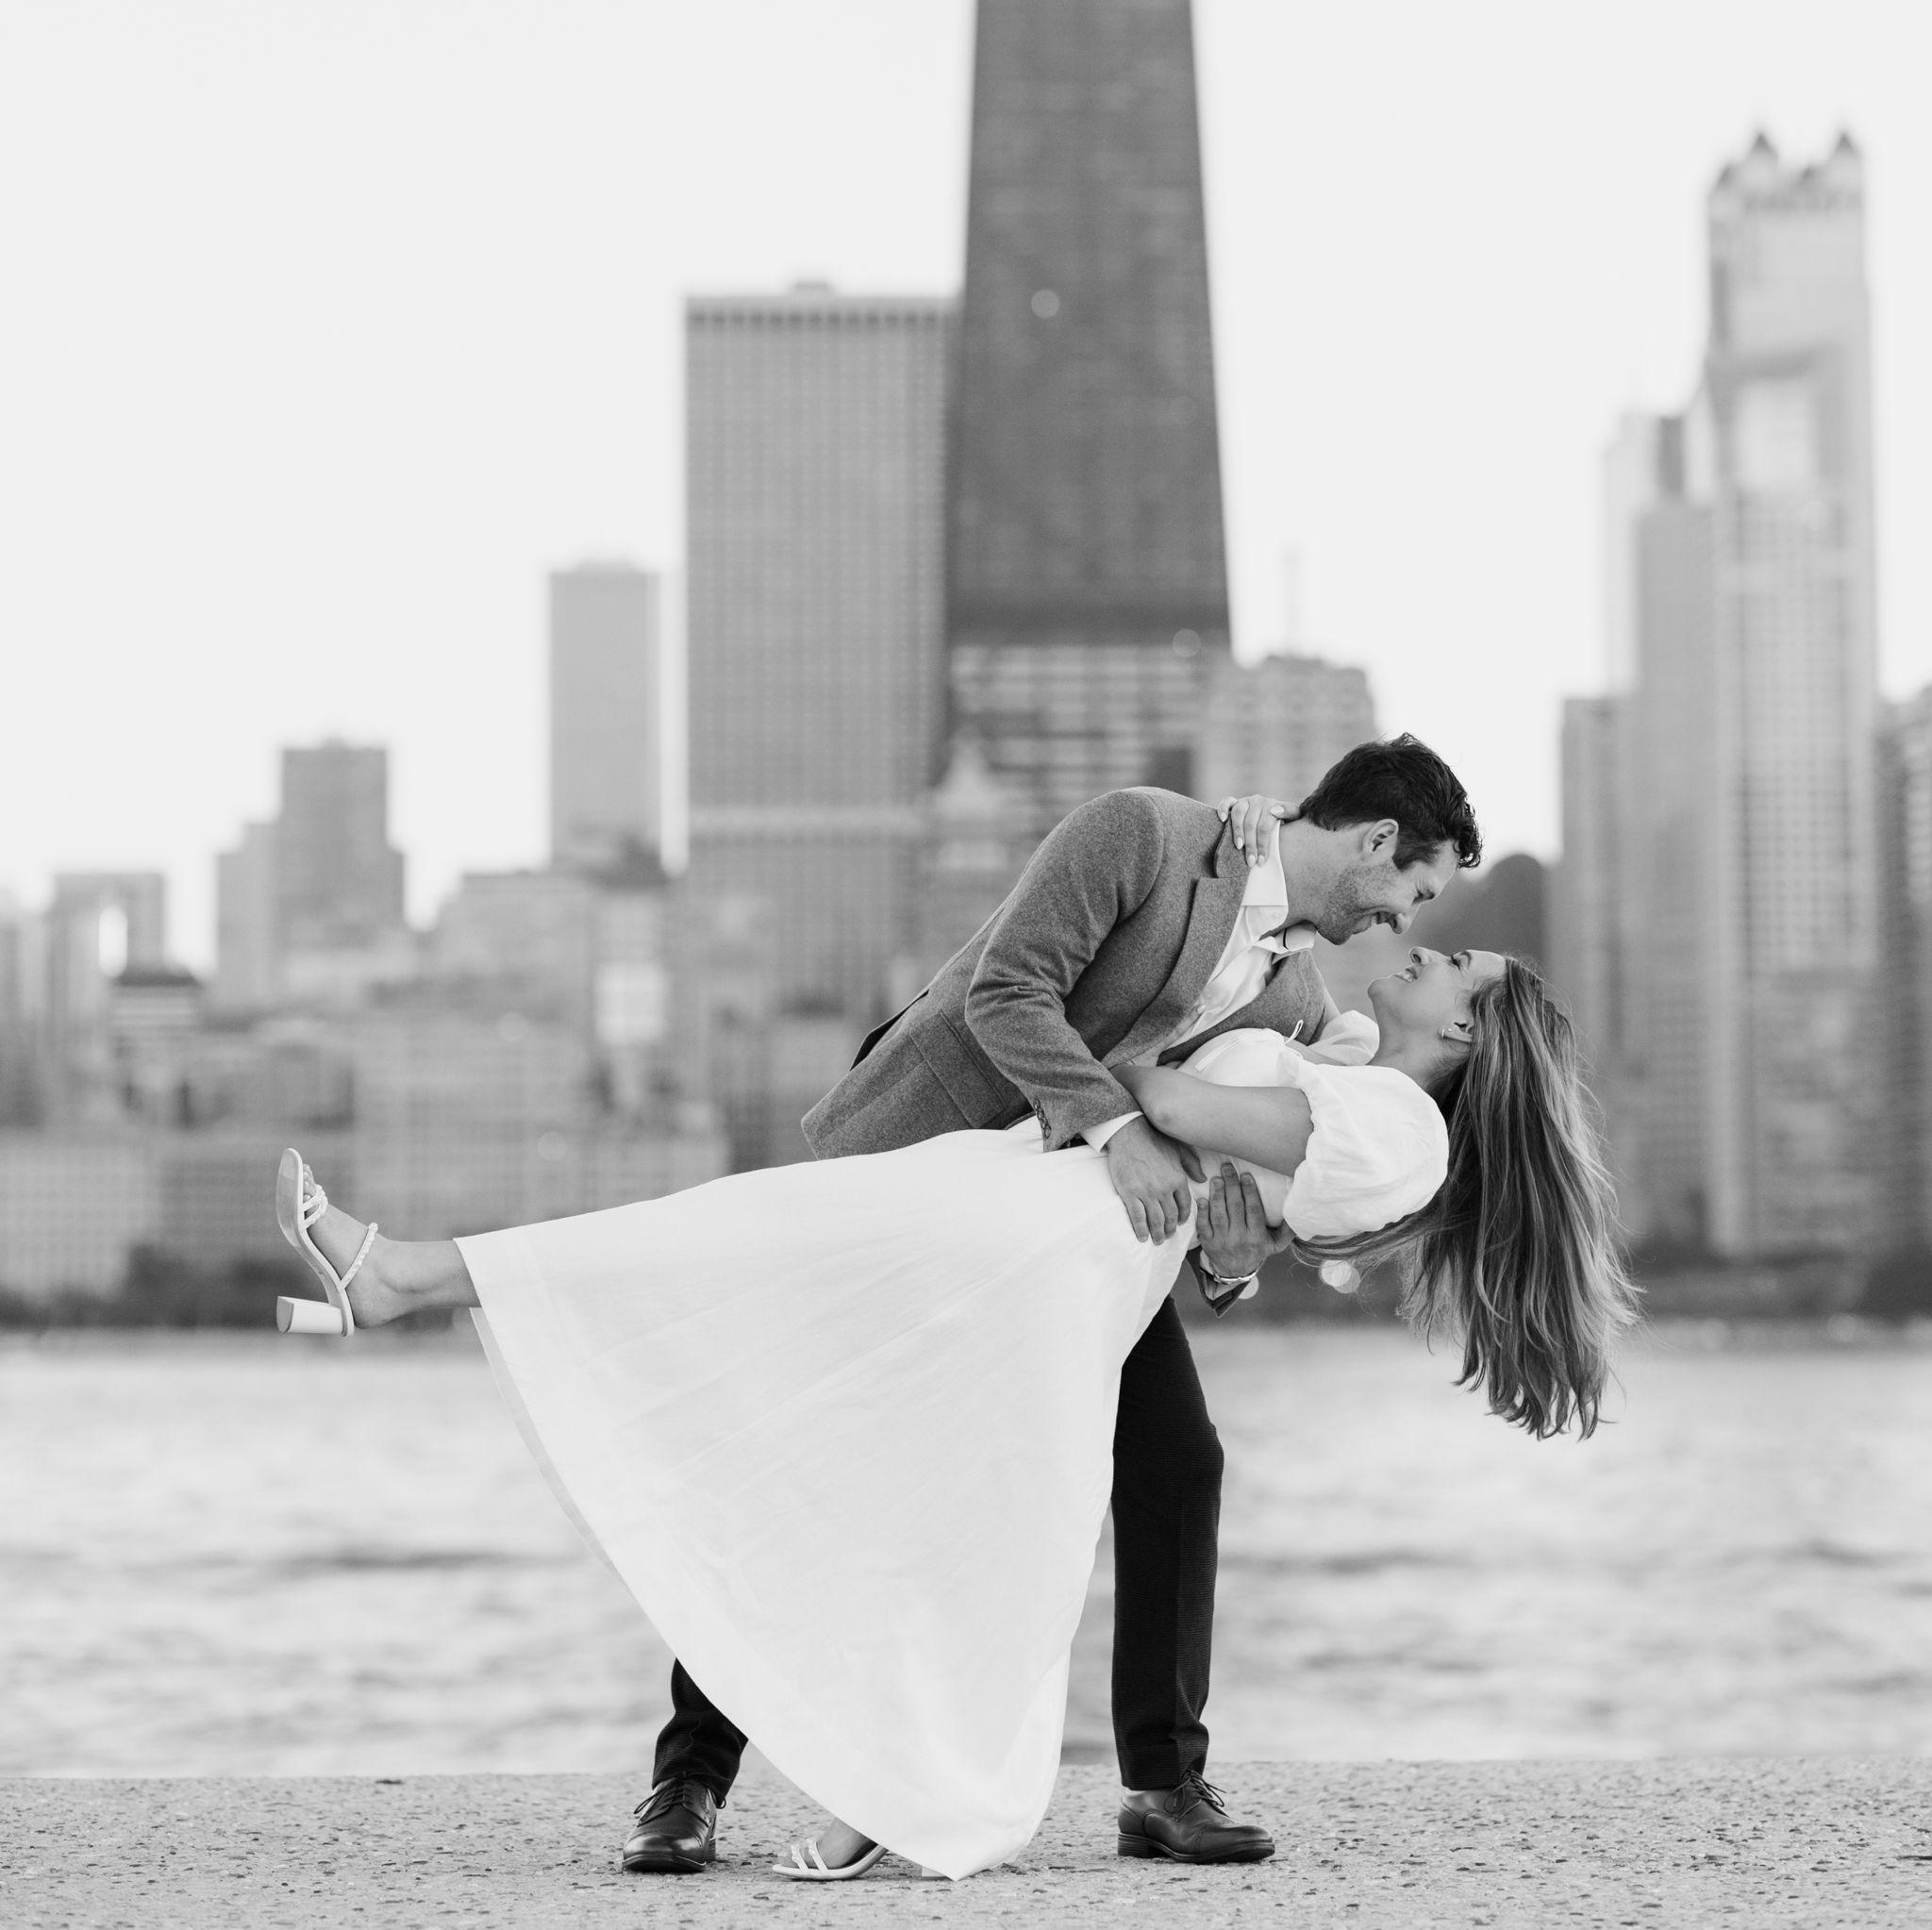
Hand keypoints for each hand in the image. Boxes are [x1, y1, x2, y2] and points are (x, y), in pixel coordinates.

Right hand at [1104, 1117, 1205, 1243]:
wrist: (1129, 1134)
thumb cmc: (1154, 1140)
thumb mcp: (1178, 1150)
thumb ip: (1192, 1165)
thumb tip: (1203, 1179)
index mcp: (1178, 1179)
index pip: (1184, 1205)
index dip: (1182, 1217)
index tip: (1179, 1224)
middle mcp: (1165, 1189)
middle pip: (1170, 1216)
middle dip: (1170, 1229)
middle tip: (1168, 1236)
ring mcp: (1147, 1193)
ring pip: (1155, 1220)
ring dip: (1157, 1233)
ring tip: (1157, 1240)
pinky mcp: (1130, 1194)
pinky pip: (1137, 1217)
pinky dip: (1140, 1230)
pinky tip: (1142, 1237)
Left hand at [1198, 1161, 1296, 1278]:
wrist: (1235, 1270)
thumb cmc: (1257, 1250)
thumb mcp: (1275, 1244)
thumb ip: (1287, 1230)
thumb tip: (1298, 1214)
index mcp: (1256, 1237)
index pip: (1253, 1211)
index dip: (1250, 1192)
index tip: (1246, 1175)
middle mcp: (1239, 1238)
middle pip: (1235, 1208)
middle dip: (1231, 1186)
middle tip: (1227, 1168)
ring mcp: (1221, 1241)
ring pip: (1219, 1215)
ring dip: (1217, 1195)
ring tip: (1216, 1179)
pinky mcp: (1208, 1242)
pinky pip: (1204, 1226)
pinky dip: (1202, 1212)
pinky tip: (1202, 1198)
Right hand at [1214, 794, 1296, 868]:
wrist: (1278, 815)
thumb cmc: (1285, 822)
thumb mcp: (1293, 818)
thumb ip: (1289, 812)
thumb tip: (1275, 811)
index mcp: (1273, 805)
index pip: (1265, 826)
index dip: (1263, 844)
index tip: (1261, 860)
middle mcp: (1259, 801)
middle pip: (1251, 823)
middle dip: (1251, 844)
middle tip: (1250, 861)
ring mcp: (1246, 801)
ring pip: (1238, 814)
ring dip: (1237, 831)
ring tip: (1238, 847)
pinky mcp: (1235, 802)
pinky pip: (1227, 802)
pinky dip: (1223, 809)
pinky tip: (1223, 820)